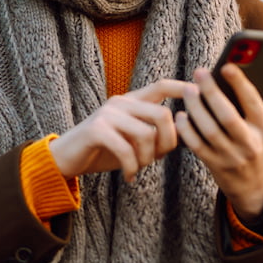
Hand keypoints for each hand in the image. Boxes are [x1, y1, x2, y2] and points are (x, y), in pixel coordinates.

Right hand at [49, 79, 191, 181]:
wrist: (65, 158)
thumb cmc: (102, 149)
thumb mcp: (130, 139)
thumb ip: (152, 133)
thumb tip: (181, 136)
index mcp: (130, 101)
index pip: (160, 86)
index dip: (180, 87)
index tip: (197, 92)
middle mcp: (120, 102)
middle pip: (163, 114)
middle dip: (168, 142)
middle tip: (157, 159)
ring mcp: (107, 114)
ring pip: (147, 134)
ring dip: (148, 159)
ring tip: (138, 168)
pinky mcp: (96, 130)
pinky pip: (127, 150)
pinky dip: (132, 167)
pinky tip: (129, 176)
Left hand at [175, 63, 262, 219]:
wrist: (255, 186)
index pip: (253, 103)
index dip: (240, 83)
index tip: (227, 65)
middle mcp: (250, 144)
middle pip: (228, 116)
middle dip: (212, 92)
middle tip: (200, 72)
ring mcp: (231, 156)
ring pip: (210, 130)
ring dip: (196, 108)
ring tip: (188, 90)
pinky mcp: (214, 165)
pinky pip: (197, 145)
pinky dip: (187, 130)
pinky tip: (181, 115)